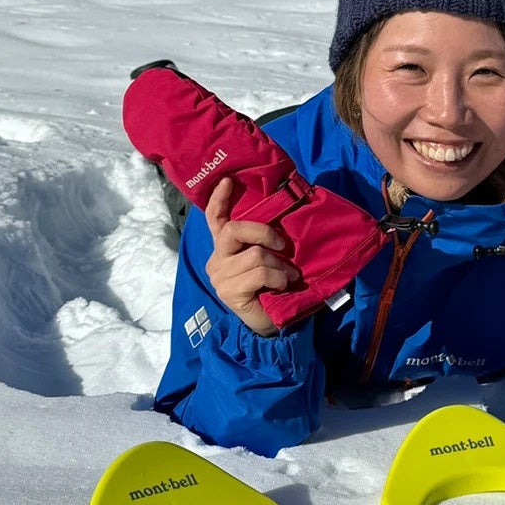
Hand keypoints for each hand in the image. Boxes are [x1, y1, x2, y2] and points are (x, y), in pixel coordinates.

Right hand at [204, 177, 299, 336]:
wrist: (270, 323)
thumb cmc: (271, 286)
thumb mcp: (267, 258)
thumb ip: (262, 241)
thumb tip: (280, 215)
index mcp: (224, 248)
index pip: (215, 219)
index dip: (219, 199)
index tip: (227, 180)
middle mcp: (217, 259)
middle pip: (233, 230)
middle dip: (263, 232)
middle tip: (283, 246)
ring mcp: (220, 277)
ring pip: (254, 255)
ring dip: (279, 265)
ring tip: (288, 276)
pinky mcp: (229, 292)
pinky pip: (259, 273)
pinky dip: (278, 277)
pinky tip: (282, 285)